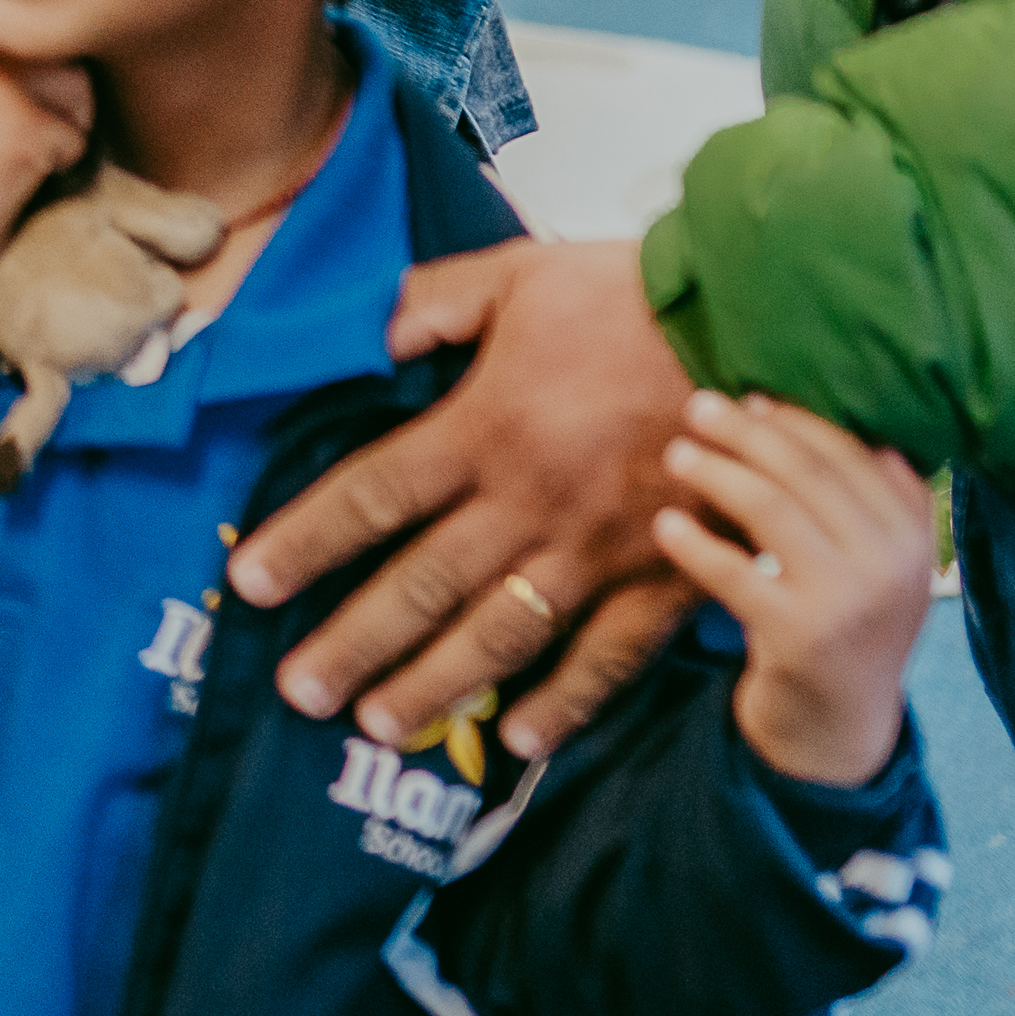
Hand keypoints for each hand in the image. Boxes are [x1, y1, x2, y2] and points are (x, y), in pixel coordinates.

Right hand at [0, 8, 94, 295]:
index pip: (12, 23)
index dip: (23, 61)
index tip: (6, 100)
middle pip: (49, 46)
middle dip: (51, 88)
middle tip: (24, 133)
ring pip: (75, 86)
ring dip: (64, 123)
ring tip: (28, 160)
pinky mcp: (25, 128)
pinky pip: (75, 139)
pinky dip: (60, 166)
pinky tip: (22, 185)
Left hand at [222, 235, 703, 756]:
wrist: (763, 328)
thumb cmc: (633, 296)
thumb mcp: (515, 274)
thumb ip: (429, 304)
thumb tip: (362, 333)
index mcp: (487, 426)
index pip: (373, 495)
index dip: (307, 541)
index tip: (251, 584)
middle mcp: (531, 500)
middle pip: (423, 583)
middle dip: (354, 641)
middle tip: (298, 690)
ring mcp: (599, 549)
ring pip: (501, 633)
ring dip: (437, 685)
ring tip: (379, 726)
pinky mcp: (665, 577)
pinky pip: (609, 655)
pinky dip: (566, 704)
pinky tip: (519, 740)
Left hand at [656, 390, 936, 787]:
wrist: (841, 725)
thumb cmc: (846, 620)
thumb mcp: (876, 560)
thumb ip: (856, 494)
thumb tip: (778, 407)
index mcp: (914, 536)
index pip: (849, 456)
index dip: (794, 422)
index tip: (750, 401)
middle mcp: (891, 566)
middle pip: (807, 474)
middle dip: (747, 433)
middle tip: (697, 406)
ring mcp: (847, 603)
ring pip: (770, 510)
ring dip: (716, 473)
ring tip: (676, 455)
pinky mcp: (798, 637)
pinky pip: (734, 573)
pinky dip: (695, 544)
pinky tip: (666, 525)